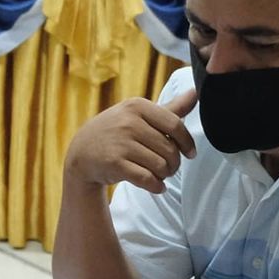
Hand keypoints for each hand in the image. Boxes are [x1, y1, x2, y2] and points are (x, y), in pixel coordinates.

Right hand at [65, 89, 196, 194]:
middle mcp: (129, 122)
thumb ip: (171, 107)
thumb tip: (196, 92)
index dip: (187, 142)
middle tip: (168, 167)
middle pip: (170, 149)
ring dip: (165, 176)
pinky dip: (156, 186)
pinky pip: (148, 180)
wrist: (82, 152)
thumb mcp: (139, 115)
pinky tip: (155, 186)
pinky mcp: (115, 163)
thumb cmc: (118, 131)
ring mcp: (121, 142)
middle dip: (174, 164)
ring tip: (159, 175)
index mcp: (137, 106)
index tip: (190, 153)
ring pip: (161, 166)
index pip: (175, 124)